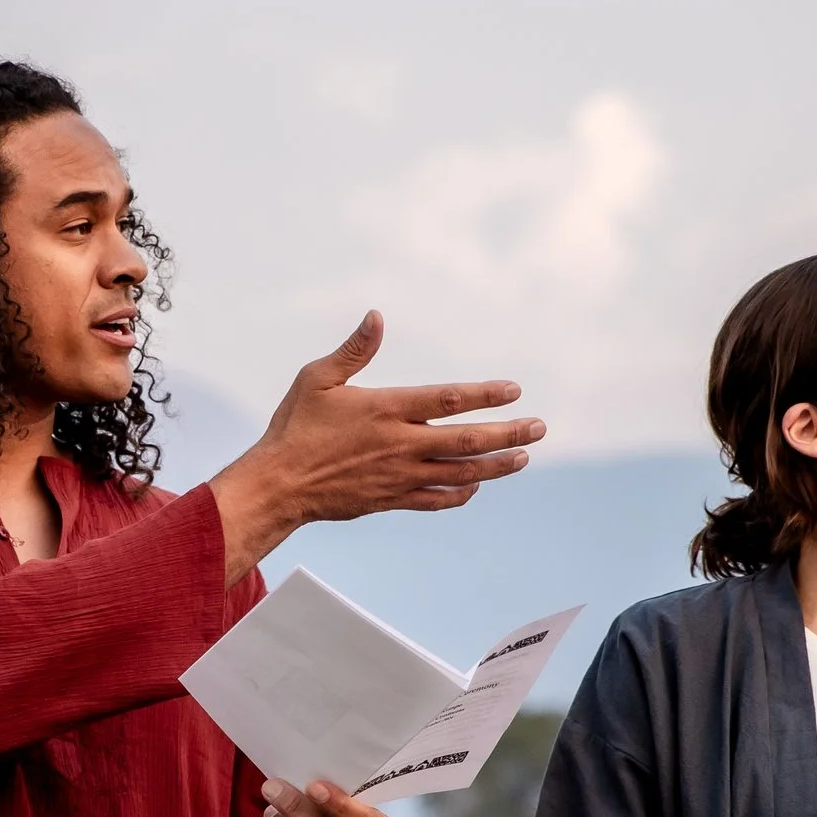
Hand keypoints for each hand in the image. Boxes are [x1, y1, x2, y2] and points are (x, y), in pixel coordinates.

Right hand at [209, 312, 544, 580]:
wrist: (277, 485)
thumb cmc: (294, 427)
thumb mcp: (317, 379)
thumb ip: (354, 351)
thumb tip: (377, 317)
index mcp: (385, 410)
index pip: (447, 400)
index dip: (484, 395)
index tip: (513, 390)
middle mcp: (400, 445)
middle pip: (467, 440)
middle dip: (507, 433)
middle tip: (538, 428)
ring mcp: (399, 476)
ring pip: (460, 473)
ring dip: (496, 465)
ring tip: (522, 457)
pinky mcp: (391, 500)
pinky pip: (437, 500)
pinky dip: (461, 494)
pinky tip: (477, 484)